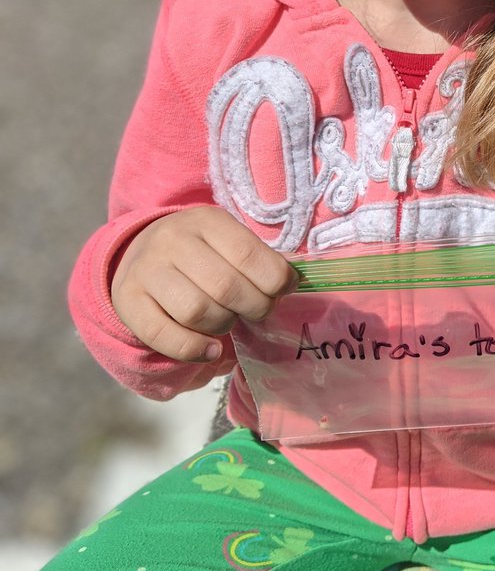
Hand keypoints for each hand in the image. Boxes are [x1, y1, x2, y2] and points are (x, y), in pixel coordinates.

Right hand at [111, 207, 296, 361]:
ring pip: (196, 311)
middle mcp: (173, 240)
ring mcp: (146, 270)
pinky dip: (193, 349)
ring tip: (229, 321)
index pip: (248, 253)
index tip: (284, 290)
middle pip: (225, 286)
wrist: (140, 253)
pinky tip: (211, 350)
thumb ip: (256, 259)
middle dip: (254, 307)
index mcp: (206, 220)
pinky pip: (163, 335)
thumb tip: (291, 284)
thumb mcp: (227, 241)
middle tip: (259, 312)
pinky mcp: (128, 300)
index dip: (275, 280)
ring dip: (223, 325)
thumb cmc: (200, 252)